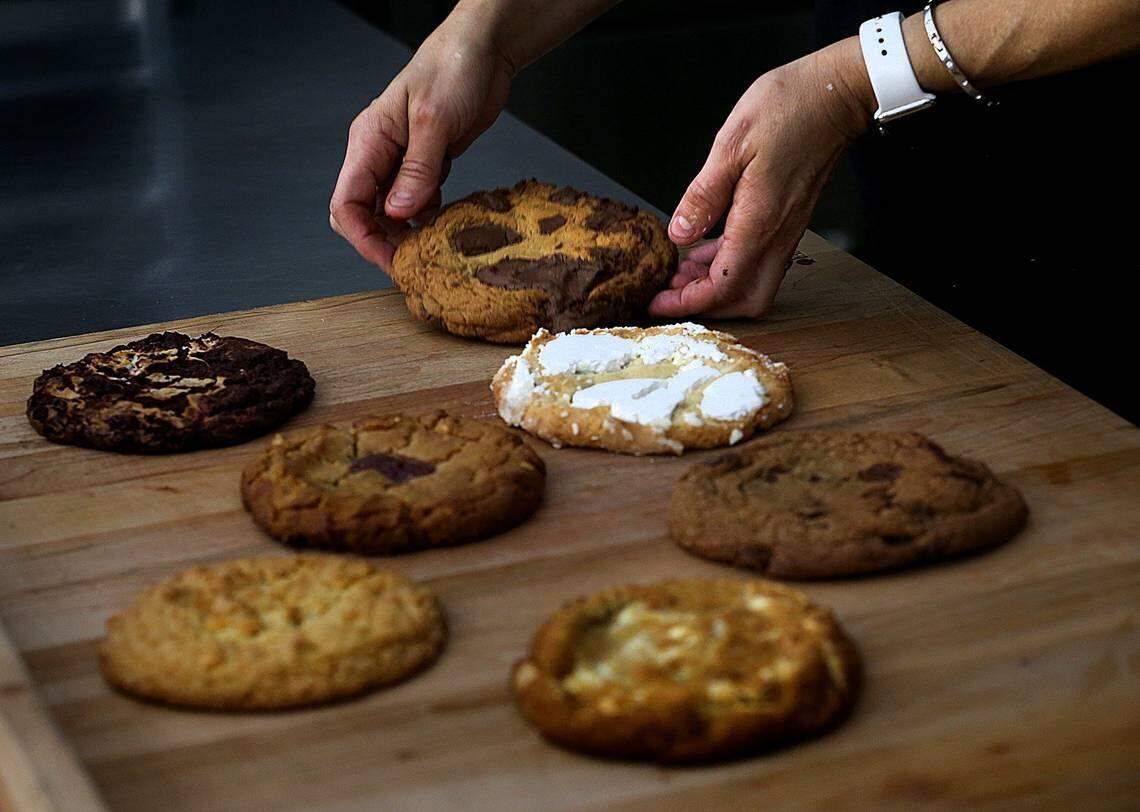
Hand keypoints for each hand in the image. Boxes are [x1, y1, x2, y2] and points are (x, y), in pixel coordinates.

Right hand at [330, 8, 514, 269]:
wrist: (483, 49)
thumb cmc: (453, 68)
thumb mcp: (435, 121)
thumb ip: (417, 169)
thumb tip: (399, 214)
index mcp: (369, 141)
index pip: (347, 203)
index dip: (364, 238)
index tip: (390, 261)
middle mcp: (379, 153)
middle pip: (364, 213)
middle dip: (383, 242)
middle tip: (413, 265)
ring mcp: (402, 160)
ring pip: (391, 212)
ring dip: (407, 234)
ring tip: (432, 251)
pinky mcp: (426, 163)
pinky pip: (417, 201)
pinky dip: (427, 219)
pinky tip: (445, 227)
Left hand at [650, 38, 872, 318]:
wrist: (836, 94)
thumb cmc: (789, 108)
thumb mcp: (731, 145)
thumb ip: (703, 196)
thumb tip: (679, 233)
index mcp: (760, 222)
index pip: (722, 286)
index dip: (686, 303)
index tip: (658, 302)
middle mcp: (778, 235)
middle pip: (743, 300)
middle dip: (705, 305)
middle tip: (670, 291)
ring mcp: (787, 231)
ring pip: (753, 284)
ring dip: (716, 286)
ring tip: (680, 271)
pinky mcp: (789, 221)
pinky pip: (759, 261)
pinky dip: (729, 265)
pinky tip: (705, 248)